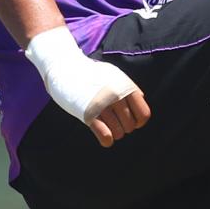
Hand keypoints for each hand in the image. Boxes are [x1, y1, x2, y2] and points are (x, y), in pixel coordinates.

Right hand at [24, 26, 151, 145]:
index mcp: (125, 88)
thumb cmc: (91, 73)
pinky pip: (105, 136)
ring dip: (114, 133)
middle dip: (123, 128)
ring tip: (107, 128)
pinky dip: (107, 140)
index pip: (143, 114)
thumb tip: (141, 98)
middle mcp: (116, 96)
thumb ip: (128, 87)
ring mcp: (103, 105)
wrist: (66, 68)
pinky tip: (104, 137)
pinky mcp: (88, 114)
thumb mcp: (114, 75)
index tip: (131, 121)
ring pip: (118, 132)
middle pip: (130, 125)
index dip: (138, 122)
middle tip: (114, 123)